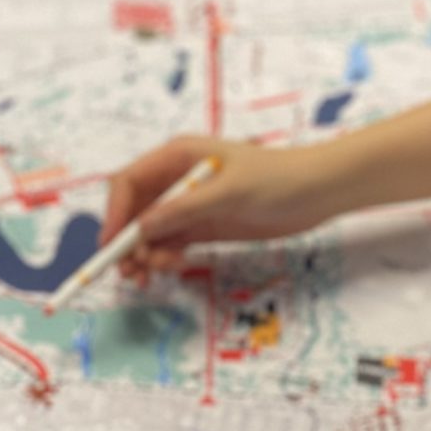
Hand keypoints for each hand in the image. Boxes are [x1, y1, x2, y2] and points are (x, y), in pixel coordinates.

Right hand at [100, 136, 342, 277]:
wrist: (318, 192)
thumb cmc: (277, 179)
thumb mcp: (230, 192)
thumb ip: (184, 209)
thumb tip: (141, 228)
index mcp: (178, 156)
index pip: (130, 182)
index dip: (115, 213)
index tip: (113, 244)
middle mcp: (178, 179)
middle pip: (134, 210)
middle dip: (126, 240)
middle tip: (128, 272)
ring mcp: (190, 204)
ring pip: (150, 232)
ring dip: (143, 254)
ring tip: (152, 274)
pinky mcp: (204, 226)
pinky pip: (170, 244)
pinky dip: (163, 257)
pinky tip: (171, 267)